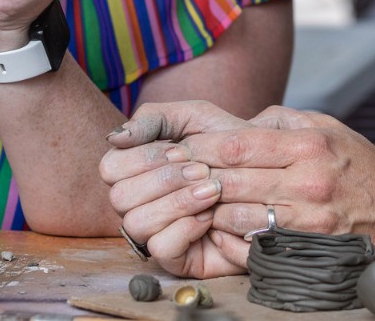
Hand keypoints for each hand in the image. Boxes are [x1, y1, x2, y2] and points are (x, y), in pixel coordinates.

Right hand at [102, 101, 255, 277]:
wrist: (264, 171)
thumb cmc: (224, 143)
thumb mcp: (193, 117)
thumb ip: (152, 118)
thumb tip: (114, 137)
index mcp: (133, 170)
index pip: (111, 167)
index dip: (144, 158)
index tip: (180, 150)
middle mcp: (137, 203)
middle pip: (120, 196)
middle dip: (164, 180)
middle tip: (202, 170)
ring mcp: (153, 231)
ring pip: (136, 224)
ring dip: (176, 203)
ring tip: (212, 191)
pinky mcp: (175, 257)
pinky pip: (160, 249)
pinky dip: (185, 229)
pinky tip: (210, 216)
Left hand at [104, 102, 374, 276]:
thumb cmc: (362, 167)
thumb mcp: (326, 127)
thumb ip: (279, 121)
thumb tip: (234, 122)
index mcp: (308, 144)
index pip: (236, 143)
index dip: (200, 147)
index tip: (181, 148)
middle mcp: (308, 181)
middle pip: (229, 179)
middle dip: (196, 178)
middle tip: (174, 177)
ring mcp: (308, 219)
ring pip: (236, 215)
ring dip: (208, 210)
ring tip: (193, 203)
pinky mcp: (310, 248)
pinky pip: (256, 243)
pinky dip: (232, 235)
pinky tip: (221, 227)